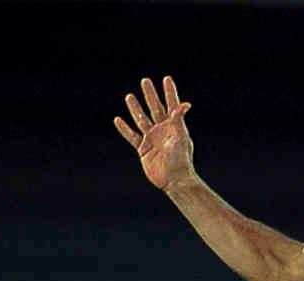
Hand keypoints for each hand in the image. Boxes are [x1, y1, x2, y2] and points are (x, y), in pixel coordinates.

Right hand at [115, 76, 195, 191]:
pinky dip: (124, 129)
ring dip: (135, 108)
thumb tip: (185, 104)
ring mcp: (152, 139)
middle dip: (150, 95)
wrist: (174, 180)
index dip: (169, 92)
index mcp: (175, 126)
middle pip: (155, 108)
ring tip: (129, 96)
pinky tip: (118, 119)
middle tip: (145, 81)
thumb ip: (179, 120)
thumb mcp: (180, 137)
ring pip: (141, 119)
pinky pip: (132, 136)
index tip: (167, 78)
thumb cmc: (181, 159)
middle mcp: (163, 130)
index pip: (171, 104)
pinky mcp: (143, 149)